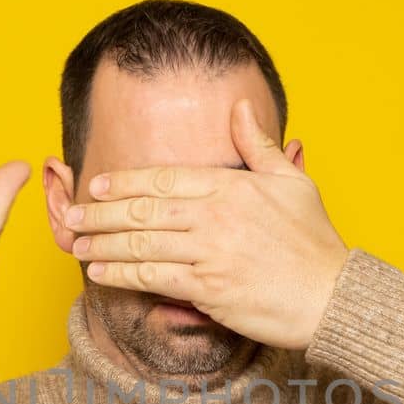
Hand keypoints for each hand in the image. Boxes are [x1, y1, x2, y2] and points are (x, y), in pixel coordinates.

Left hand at [65, 99, 347, 349]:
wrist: (332, 297)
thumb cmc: (315, 242)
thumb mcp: (292, 181)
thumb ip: (258, 144)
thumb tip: (238, 106)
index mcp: (231, 186)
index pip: (164, 178)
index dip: (125, 181)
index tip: (97, 185)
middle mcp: (215, 216)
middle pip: (143, 210)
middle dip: (100, 213)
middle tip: (70, 215)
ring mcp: (210, 253)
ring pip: (142, 244)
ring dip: (102, 244)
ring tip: (77, 243)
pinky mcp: (208, 289)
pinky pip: (154, 279)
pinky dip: (122, 274)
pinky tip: (100, 272)